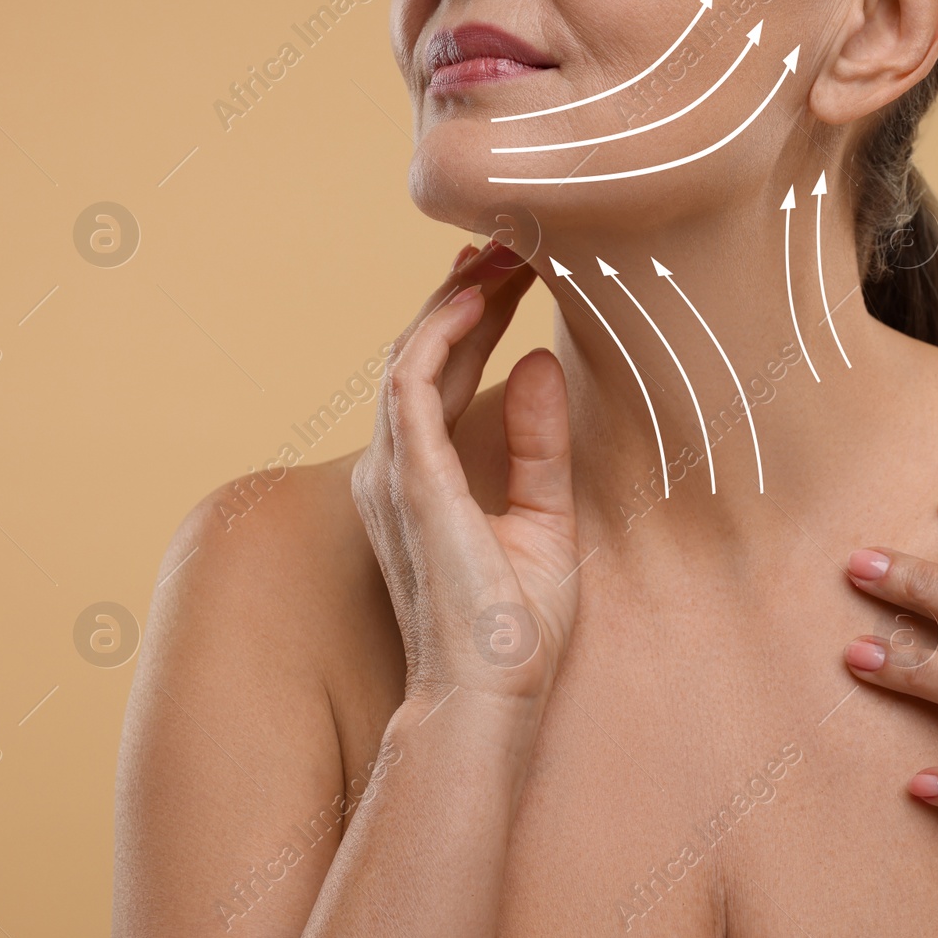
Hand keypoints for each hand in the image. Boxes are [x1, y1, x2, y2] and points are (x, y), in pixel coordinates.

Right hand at [352, 242, 579, 706]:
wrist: (491, 697)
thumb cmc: (515, 631)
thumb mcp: (543, 521)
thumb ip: (539, 446)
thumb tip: (543, 362)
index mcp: (422, 480)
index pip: (442, 377)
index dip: (476, 319)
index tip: (518, 272)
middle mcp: (395, 469)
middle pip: (422, 355)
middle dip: (463, 294)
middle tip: (510, 241)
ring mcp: (394, 472)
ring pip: (411, 356)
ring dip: (453, 299)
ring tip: (501, 251)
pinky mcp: (408, 480)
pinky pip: (411, 385)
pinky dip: (439, 334)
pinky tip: (477, 297)